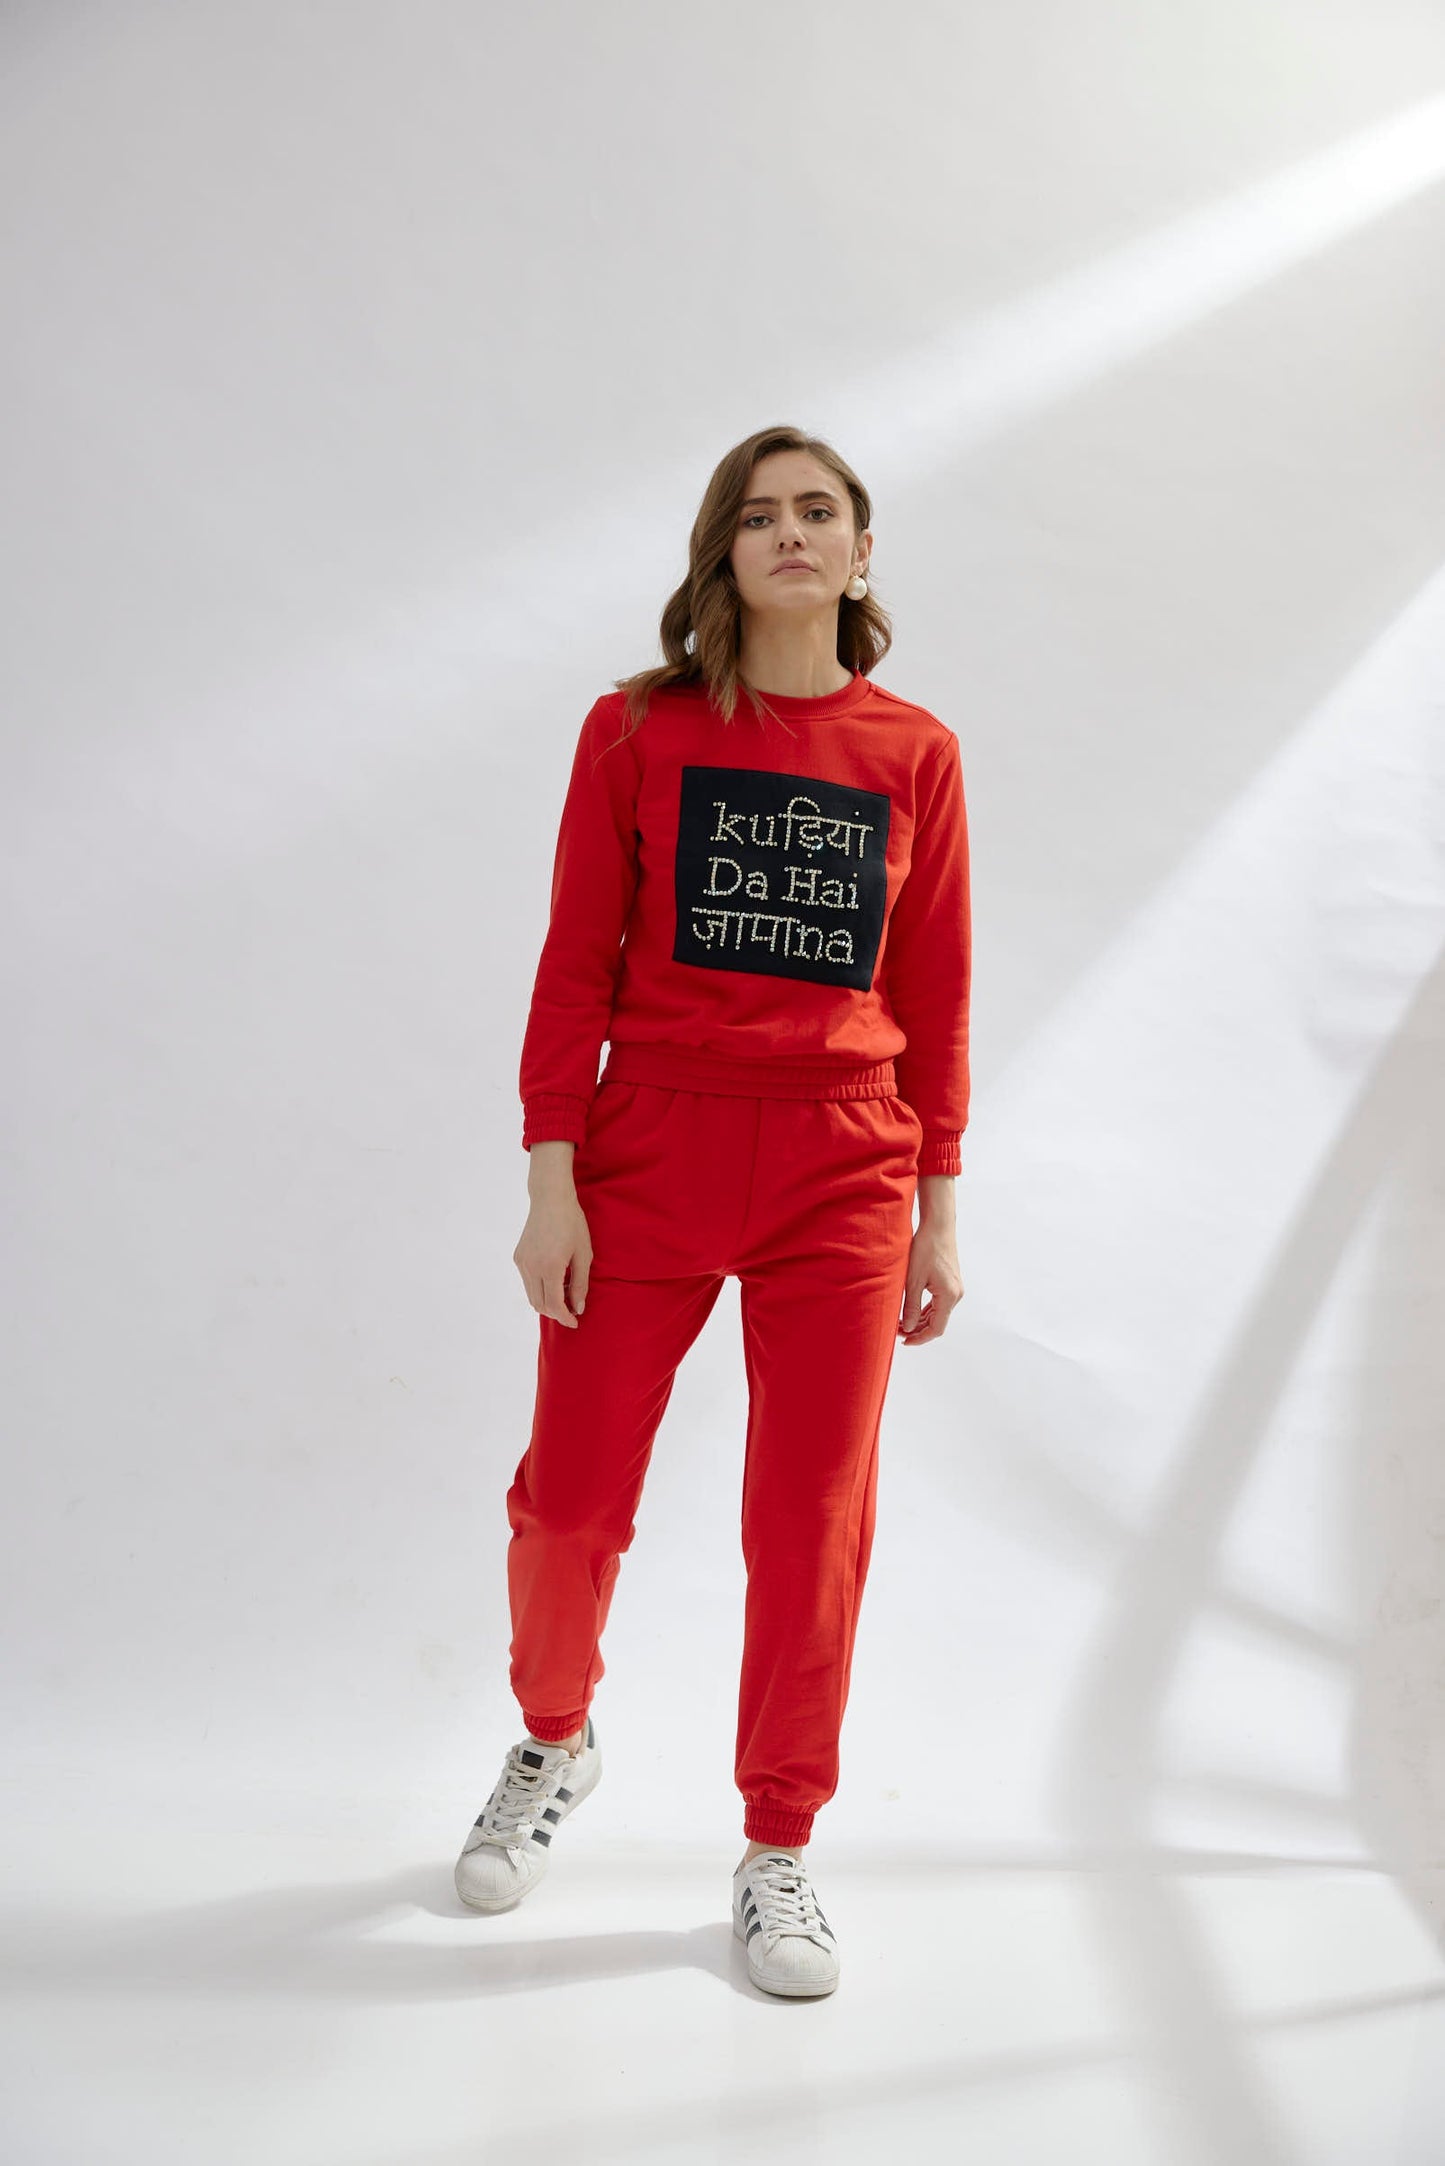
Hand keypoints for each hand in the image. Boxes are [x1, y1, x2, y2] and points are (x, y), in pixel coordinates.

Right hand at [515, 1156, 591, 1326]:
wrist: (550, 1199)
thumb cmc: (572, 1223)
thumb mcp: (584, 1254)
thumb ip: (581, 1284)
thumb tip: (578, 1308)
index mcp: (550, 1267)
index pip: (554, 1305)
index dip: (565, 1318)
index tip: (575, 1322)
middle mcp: (532, 1267)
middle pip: (540, 1305)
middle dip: (556, 1313)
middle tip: (572, 1311)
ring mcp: (522, 1262)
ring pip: (532, 1295)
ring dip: (547, 1302)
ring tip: (565, 1297)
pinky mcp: (518, 1257)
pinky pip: (528, 1282)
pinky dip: (540, 1289)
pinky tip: (554, 1281)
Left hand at [897, 1202, 962, 1344]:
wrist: (938, 1226)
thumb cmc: (925, 1248)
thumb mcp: (913, 1280)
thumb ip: (910, 1306)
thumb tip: (907, 1328)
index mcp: (949, 1296)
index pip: (936, 1328)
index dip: (920, 1338)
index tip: (904, 1341)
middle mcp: (956, 1294)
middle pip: (937, 1323)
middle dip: (917, 1329)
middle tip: (897, 1330)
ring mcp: (954, 1288)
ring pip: (937, 1314)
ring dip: (920, 1320)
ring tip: (900, 1322)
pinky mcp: (950, 1282)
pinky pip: (938, 1303)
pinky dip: (925, 1310)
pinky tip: (910, 1310)